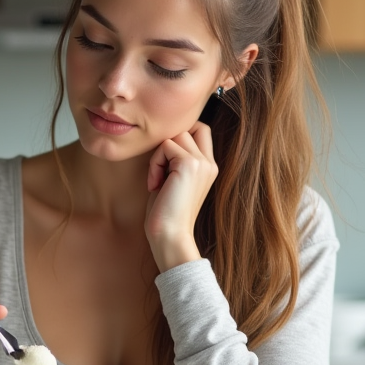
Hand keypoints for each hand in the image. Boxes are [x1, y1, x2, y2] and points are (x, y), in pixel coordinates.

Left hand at [144, 121, 217, 271]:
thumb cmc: (165, 214)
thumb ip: (175, 159)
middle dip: (168, 144)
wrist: (170, 237)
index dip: (179, 137)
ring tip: (157, 180)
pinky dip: (154, 163)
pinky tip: (155, 184)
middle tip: (160, 170)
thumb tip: (164, 138)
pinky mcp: (190, 164)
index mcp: (209, 167)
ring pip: (175, 135)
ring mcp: (202, 163)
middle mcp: (210, 163)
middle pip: (189, 127)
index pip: (200, 130)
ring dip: (159, 155)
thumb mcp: (173, 181)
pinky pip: (165, 146)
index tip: (164, 164)